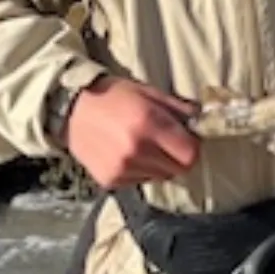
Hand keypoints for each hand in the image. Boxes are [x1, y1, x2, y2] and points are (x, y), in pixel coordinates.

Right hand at [64, 75, 200, 188]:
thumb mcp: (149, 92)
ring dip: (159, 165)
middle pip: (178, 169)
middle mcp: (136, 150)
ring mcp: (122, 169)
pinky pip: (140, 181)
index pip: (190, 154)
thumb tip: (202, 121)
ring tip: (143, 146)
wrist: (71, 109)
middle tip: (166, 142)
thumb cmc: (113, 95)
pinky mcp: (110, 181)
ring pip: (160, 177)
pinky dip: (140, 171)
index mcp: (149, 124)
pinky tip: (127, 154)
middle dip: (178, 157)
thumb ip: (178, 109)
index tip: (187, 139)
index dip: (192, 147)